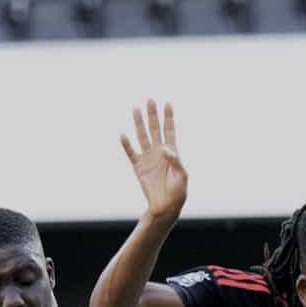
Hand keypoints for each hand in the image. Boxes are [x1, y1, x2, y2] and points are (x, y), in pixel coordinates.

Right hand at [119, 99, 185, 219]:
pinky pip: (131, 153)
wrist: (165, 206)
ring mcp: (148, 158)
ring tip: (136, 109)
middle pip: (155, 129)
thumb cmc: (178, 192)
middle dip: (153, 115)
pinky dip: (127, 144)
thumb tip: (165, 149)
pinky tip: (123, 135)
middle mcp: (158, 152)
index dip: (169, 118)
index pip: (170, 131)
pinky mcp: (138, 167)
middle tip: (150, 100)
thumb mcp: (182, 177)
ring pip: (142, 136)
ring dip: (139, 123)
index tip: (167, 103)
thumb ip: (176, 162)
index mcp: (172, 153)